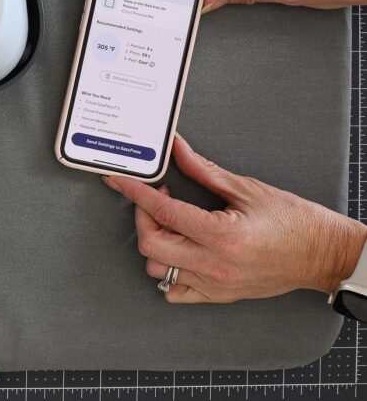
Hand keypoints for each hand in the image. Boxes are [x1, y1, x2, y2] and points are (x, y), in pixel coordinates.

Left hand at [103, 135, 366, 302]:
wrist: (323, 254)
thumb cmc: (294, 221)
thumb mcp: (246, 188)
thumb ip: (203, 169)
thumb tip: (176, 149)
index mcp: (223, 236)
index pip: (162, 212)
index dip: (135, 193)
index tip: (120, 180)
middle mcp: (215, 265)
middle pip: (151, 245)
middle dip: (142, 216)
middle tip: (155, 197)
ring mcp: (215, 284)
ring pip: (157, 269)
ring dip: (154, 241)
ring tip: (170, 221)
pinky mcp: (219, 295)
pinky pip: (175, 291)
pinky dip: (167, 270)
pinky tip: (178, 249)